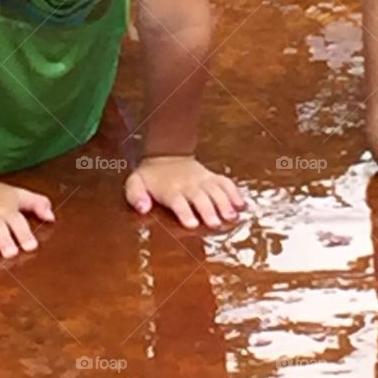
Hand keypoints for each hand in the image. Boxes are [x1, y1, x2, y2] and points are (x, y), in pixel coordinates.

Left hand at [125, 156, 245, 228]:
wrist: (167, 153)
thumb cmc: (150, 176)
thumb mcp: (135, 184)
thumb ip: (136, 196)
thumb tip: (142, 208)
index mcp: (170, 190)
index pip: (178, 201)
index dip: (185, 213)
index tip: (192, 224)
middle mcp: (188, 185)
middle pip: (201, 198)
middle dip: (209, 210)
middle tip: (216, 224)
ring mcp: (203, 180)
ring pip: (216, 191)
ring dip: (225, 204)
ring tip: (233, 217)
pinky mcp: (212, 178)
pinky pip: (226, 183)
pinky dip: (235, 193)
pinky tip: (242, 205)